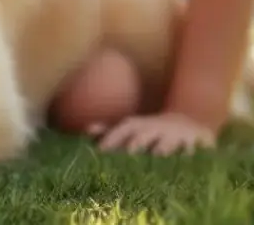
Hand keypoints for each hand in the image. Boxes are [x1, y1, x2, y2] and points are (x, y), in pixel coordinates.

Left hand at [89, 111, 215, 155]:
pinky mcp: (193, 141)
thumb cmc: (153, 131)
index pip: (124, 128)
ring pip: (169, 139)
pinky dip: (190, 151)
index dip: (113, 137)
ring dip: (164, 145)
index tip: (101, 149)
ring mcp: (175, 134)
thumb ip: (112, 132)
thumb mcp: (133, 130)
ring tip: (158, 153)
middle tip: (130, 150)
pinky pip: (192, 146)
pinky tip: (187, 157)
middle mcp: (155, 127)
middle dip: (138, 139)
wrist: (189, 124)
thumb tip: (87, 131)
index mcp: (139, 125)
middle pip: (145, 131)